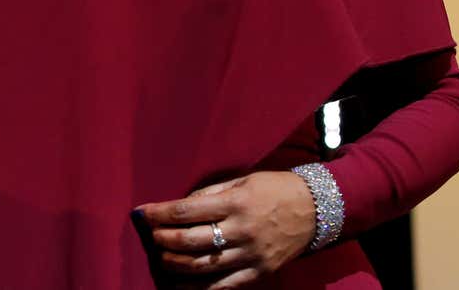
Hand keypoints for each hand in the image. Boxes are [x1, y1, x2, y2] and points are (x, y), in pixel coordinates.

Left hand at [136, 171, 316, 287]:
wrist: (317, 209)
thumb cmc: (274, 189)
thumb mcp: (241, 181)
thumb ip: (210, 193)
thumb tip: (179, 206)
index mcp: (234, 203)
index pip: (186, 211)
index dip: (159, 213)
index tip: (141, 213)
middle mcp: (241, 230)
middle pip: (190, 240)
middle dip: (163, 240)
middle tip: (151, 237)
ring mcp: (251, 255)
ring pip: (203, 266)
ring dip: (175, 264)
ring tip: (161, 259)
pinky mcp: (259, 272)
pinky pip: (224, 286)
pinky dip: (198, 289)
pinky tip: (179, 287)